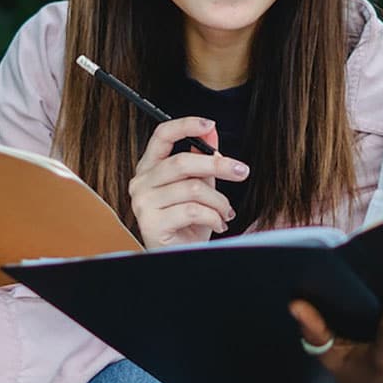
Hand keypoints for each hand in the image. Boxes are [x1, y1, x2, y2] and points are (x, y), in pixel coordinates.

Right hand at [128, 116, 249, 246]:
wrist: (183, 258)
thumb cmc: (189, 224)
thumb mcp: (200, 186)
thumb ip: (203, 159)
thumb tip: (211, 131)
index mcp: (150, 168)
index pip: (161, 136)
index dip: (185, 125)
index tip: (209, 124)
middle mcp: (141, 183)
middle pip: (182, 161)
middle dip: (218, 165)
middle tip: (241, 172)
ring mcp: (143, 204)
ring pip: (193, 189)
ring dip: (219, 201)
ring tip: (226, 212)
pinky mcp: (151, 224)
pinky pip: (192, 211)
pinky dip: (213, 217)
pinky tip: (218, 224)